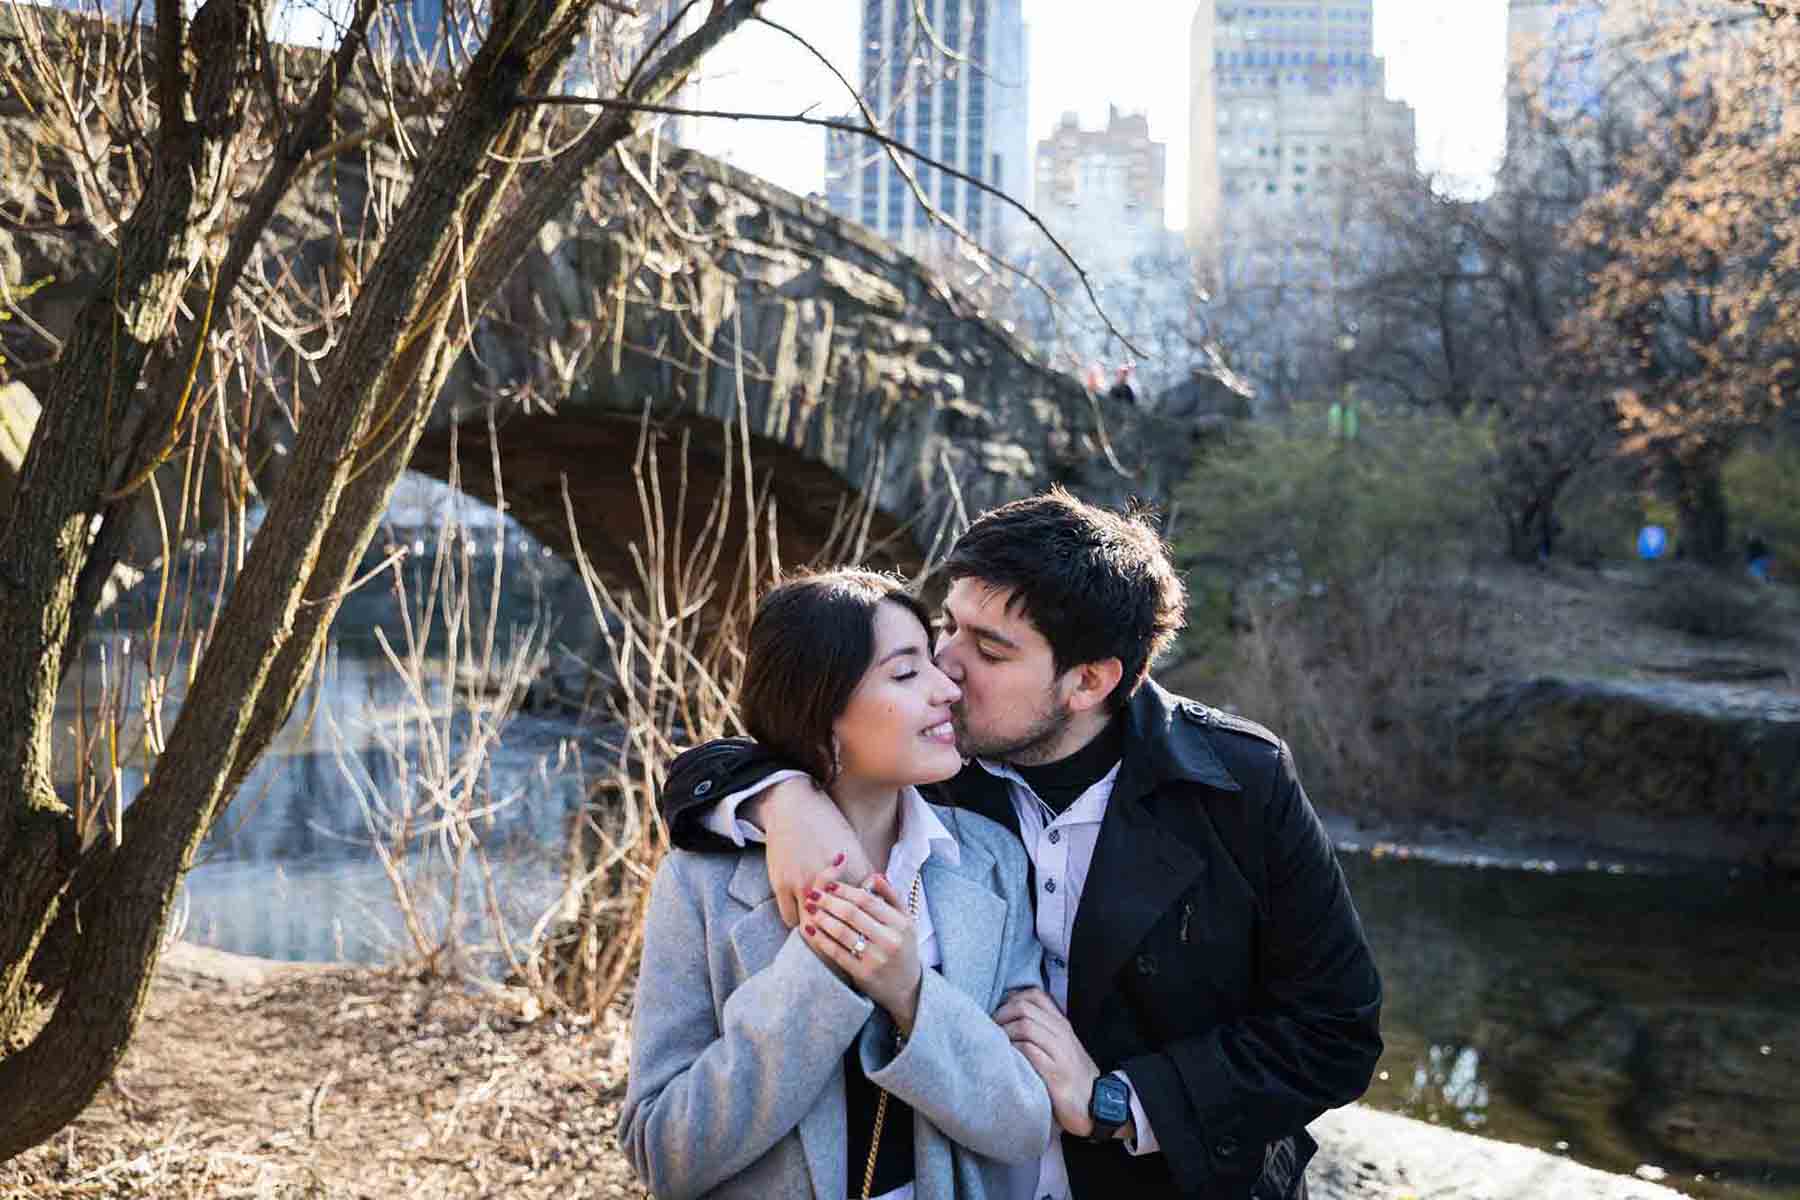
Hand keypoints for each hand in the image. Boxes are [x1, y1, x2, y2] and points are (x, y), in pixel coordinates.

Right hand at [754, 776, 871, 926]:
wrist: (792, 805)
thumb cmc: (827, 822)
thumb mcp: (853, 844)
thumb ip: (864, 870)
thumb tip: (875, 890)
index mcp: (851, 870)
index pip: (862, 910)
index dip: (864, 924)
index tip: (866, 935)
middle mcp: (827, 882)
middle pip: (836, 923)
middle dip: (842, 937)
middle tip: (846, 945)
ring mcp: (802, 885)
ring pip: (811, 926)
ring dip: (818, 932)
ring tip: (825, 937)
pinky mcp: (781, 885)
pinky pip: (790, 918)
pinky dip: (799, 922)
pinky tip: (806, 921)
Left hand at [802, 874, 922, 1033]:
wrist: (907, 988)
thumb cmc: (903, 948)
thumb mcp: (906, 920)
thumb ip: (891, 896)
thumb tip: (873, 876)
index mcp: (900, 923)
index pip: (867, 900)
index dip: (846, 890)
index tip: (829, 885)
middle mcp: (889, 940)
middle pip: (852, 914)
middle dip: (829, 901)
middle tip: (813, 894)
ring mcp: (876, 958)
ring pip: (842, 932)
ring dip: (822, 918)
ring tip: (810, 909)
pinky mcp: (863, 974)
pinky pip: (837, 952)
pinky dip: (821, 939)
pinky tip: (811, 930)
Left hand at [994, 987, 1103, 1137]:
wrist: (1097, 1105)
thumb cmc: (1071, 1076)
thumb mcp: (1061, 1047)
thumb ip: (1043, 1031)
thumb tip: (1010, 1019)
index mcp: (1061, 1024)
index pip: (1035, 995)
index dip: (1011, 999)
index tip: (1000, 1014)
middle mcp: (1061, 1033)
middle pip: (1024, 1008)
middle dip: (1001, 1015)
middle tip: (991, 1029)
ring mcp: (1059, 1052)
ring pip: (1025, 1026)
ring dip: (1004, 1032)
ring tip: (996, 1044)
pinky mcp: (1055, 1074)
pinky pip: (1028, 1051)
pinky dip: (1013, 1051)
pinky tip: (1008, 1059)